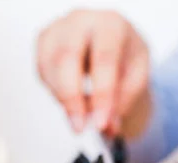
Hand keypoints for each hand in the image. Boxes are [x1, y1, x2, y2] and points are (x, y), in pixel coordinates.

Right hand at [37, 10, 149, 135]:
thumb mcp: (135, 78)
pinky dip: (54, 90)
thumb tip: (106, 126)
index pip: (104, 59)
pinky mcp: (42, 40)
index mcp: (112, 23)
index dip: (101, 94)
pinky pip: (41, 71)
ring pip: (49, 67)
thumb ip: (122, 102)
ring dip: (62, 98)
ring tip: (79, 113)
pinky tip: (69, 93)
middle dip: (72, 99)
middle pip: (66, 58)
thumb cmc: (124, 56)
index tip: (99, 123)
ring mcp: (57, 28)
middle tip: (79, 127)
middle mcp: (81, 20)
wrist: (111, 42)